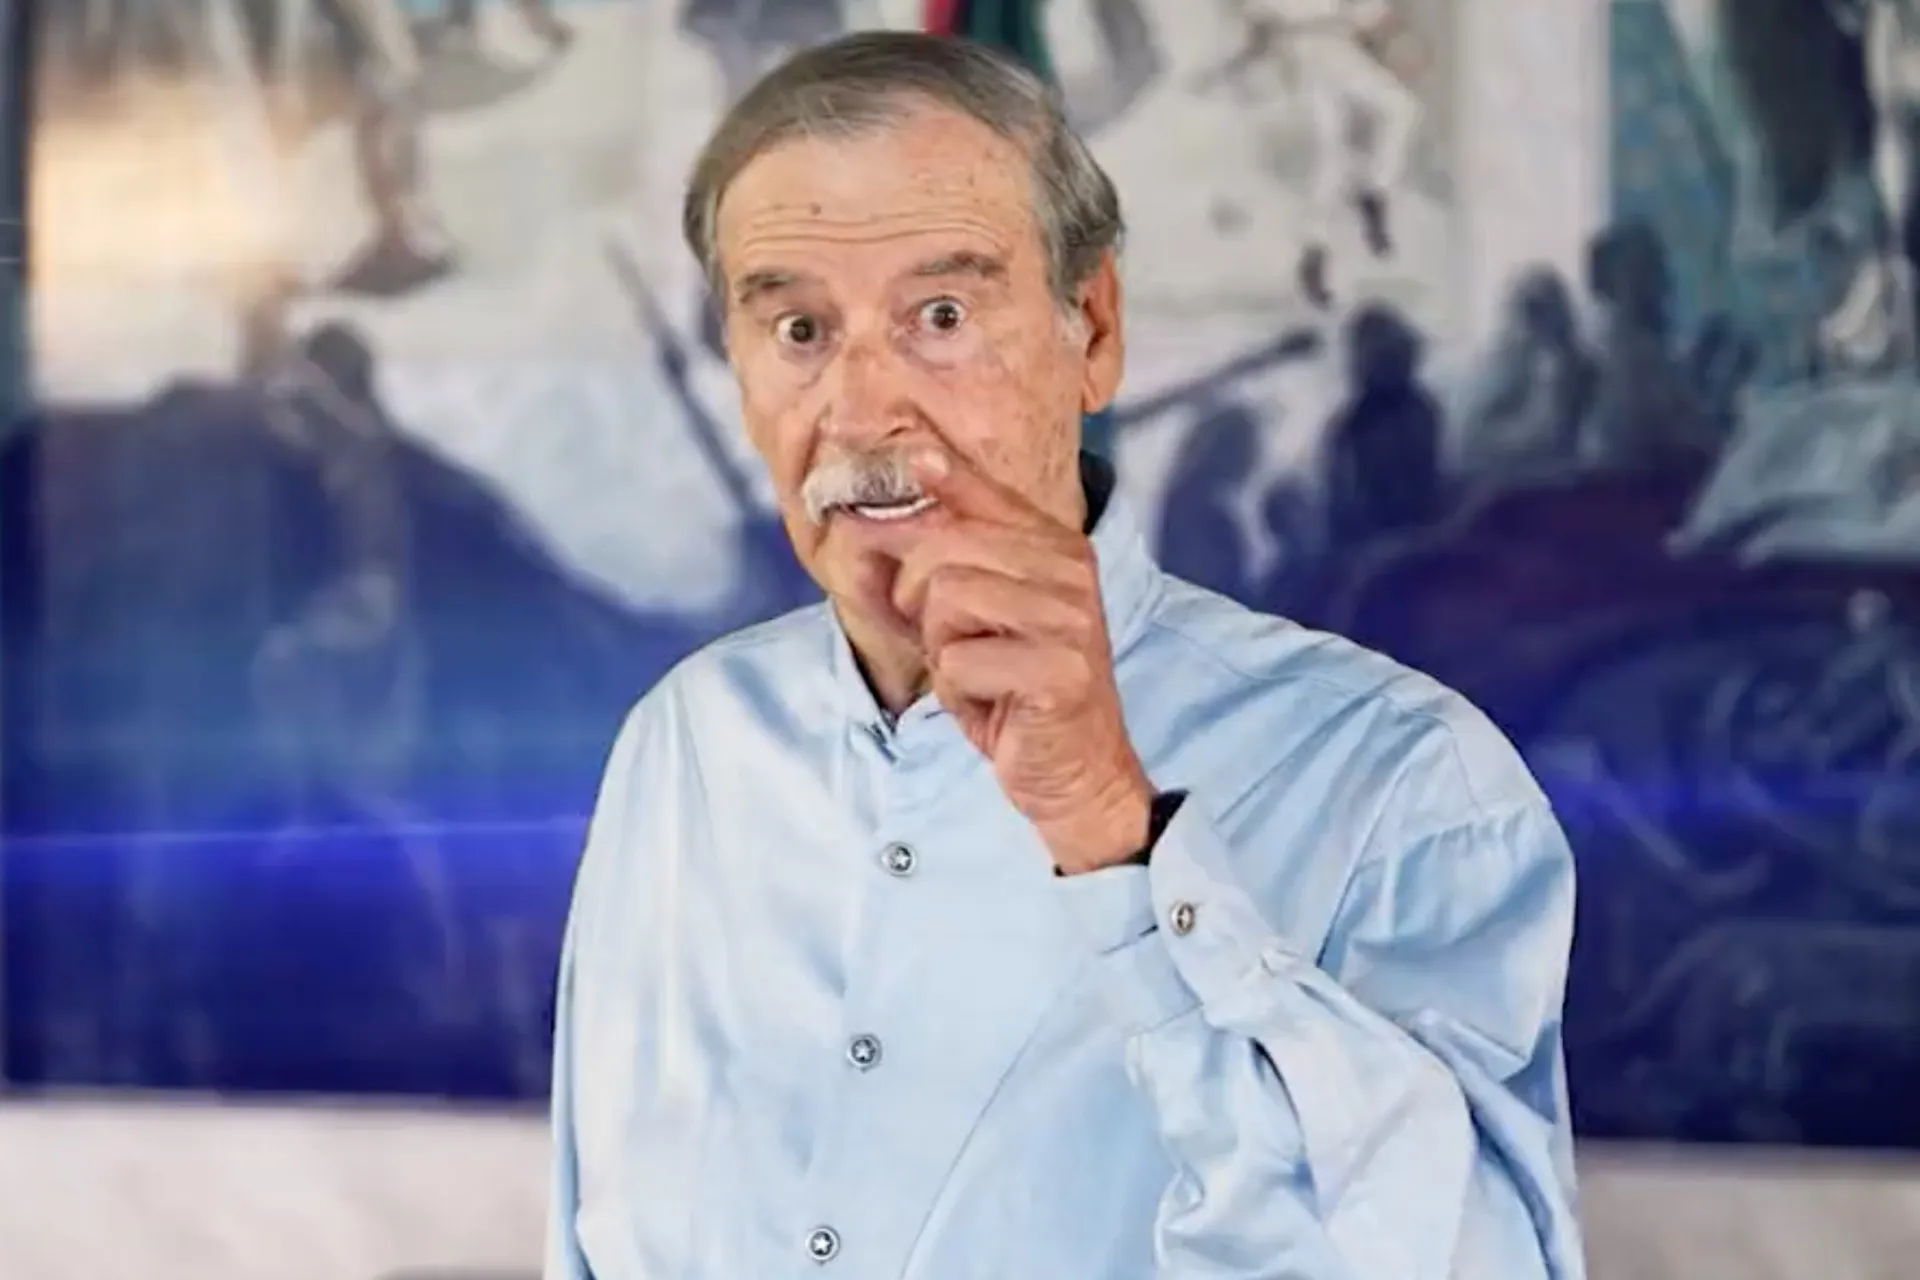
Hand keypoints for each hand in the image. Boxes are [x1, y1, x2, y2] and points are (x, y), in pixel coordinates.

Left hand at [860, 448, 1152, 873]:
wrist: (1075, 770)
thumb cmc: (1017, 686)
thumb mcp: (985, 602)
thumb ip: (959, 535)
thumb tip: (919, 455)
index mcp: (1058, 545)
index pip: (979, 494)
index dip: (928, 493)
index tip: (898, 480)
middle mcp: (1071, 571)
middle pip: (942, 548)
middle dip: (920, 602)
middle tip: (949, 643)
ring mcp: (1070, 620)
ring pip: (946, 600)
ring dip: (942, 649)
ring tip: (975, 672)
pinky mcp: (1059, 672)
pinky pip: (960, 661)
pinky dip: (959, 692)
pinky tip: (990, 705)